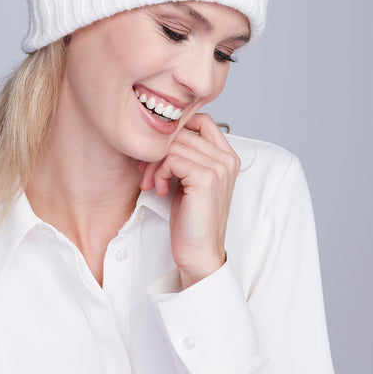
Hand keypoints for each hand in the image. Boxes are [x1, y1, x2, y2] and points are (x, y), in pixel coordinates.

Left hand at [139, 113, 240, 288]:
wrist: (198, 253)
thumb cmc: (190, 219)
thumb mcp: (187, 180)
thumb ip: (184, 154)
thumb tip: (158, 133)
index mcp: (227, 156)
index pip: (200, 120)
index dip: (175, 130)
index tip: (158, 150)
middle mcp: (227, 158)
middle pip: (182, 132)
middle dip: (157, 151)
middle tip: (145, 171)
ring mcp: (219, 167)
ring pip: (174, 145)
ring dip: (154, 164)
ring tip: (152, 183)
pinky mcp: (206, 178)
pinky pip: (172, 159)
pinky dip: (159, 172)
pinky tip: (160, 189)